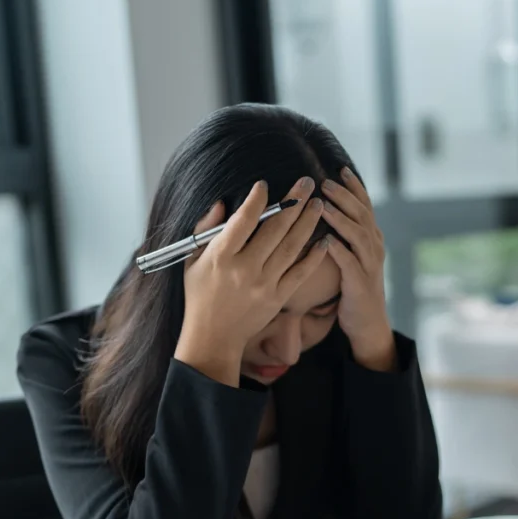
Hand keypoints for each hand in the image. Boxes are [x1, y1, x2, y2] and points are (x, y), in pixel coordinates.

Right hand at [174, 177, 327, 385]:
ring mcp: (264, 284)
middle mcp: (244, 269)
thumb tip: (222, 203)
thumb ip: (206, 230)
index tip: (265, 184)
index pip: (242, 221)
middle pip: (274, 230)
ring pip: (291, 248)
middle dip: (292, 203)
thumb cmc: (200, 295)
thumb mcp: (192, 261)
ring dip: (307, 223)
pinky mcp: (278, 298)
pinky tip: (325, 240)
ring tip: (318, 203)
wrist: (213, 337)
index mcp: (221, 257)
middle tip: (307, 182)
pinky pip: (300, 273)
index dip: (256, 201)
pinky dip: (313, 256)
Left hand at [321, 168, 395, 371]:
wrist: (368, 323)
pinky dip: (338, 250)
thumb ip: (345, 235)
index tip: (340, 168)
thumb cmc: (353, 288)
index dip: (354, 187)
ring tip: (322, 205)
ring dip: (340, 218)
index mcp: (372, 239)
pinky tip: (325, 240)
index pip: (365, 206)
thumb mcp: (353, 256)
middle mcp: (374, 248)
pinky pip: (350, 263)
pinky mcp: (360, 283)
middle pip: (361, 214)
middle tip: (324, 182)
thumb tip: (325, 211)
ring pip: (357, 234)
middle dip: (343, 196)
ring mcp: (369, 265)